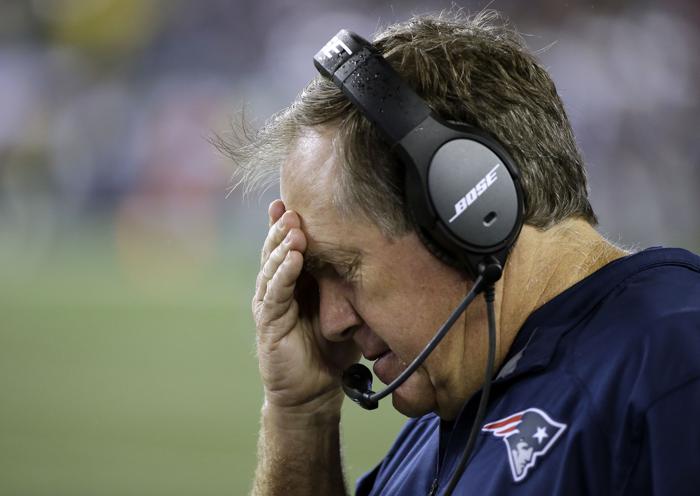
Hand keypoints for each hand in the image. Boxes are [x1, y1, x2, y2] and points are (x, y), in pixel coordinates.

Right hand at [253, 200, 357, 413]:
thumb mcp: (345, 310)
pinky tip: (291, 258)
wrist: (315, 392)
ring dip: (282, 245)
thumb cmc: (331, 350)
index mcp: (296, 283)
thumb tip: (380, 255)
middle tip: (292, 205)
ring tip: (293, 226)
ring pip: (272, 267)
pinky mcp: (269, 323)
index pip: (290, 247)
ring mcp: (271, 305)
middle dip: (283, 227)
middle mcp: (279, 289)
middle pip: (277, 250)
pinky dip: (283, 274)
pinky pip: (275, 294)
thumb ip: (349, 285)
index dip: (291, 224)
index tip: (297, 199)